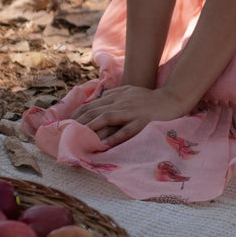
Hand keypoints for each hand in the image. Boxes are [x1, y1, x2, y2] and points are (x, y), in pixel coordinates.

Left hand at [69, 85, 186, 147]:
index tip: (64, 122)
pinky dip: (114, 137)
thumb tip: (98, 100)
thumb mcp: (130, 92)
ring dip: (90, 128)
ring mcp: (131, 112)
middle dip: (78, 122)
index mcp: (117, 96)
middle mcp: (121, 102)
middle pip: (95, 111)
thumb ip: (114, 95)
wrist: (172, 99)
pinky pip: (126, 130)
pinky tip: (104, 145)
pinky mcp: (142, 121)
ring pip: (106, 119)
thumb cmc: (150, 98)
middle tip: (64, 132)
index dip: (77, 113)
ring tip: (77, 137)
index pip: (92, 105)